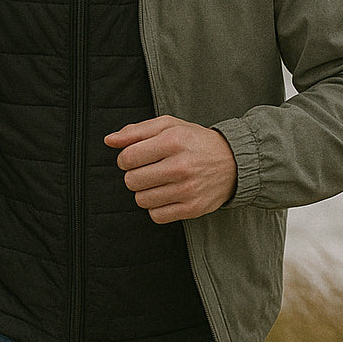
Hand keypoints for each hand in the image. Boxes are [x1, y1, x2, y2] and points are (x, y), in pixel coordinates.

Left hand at [104, 115, 236, 223]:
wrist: (233, 162)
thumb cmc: (195, 142)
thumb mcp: (168, 126)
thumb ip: (136, 131)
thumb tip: (109, 140)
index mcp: (173, 141)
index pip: (128, 158)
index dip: (126, 159)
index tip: (136, 158)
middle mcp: (181, 166)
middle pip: (132, 181)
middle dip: (135, 176)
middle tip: (149, 170)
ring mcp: (188, 190)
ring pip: (141, 200)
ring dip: (146, 192)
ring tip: (160, 182)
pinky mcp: (192, 209)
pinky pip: (156, 216)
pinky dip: (157, 207)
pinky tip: (167, 195)